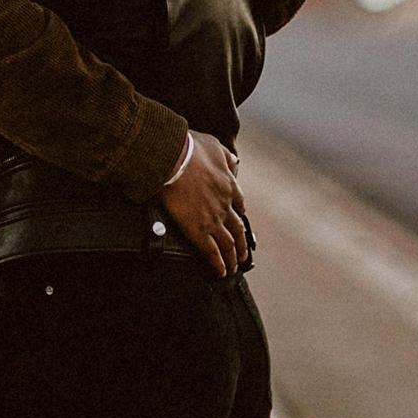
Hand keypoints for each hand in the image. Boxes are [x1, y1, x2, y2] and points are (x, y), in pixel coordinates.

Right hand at [157, 134, 249, 276]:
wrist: (173, 159)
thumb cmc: (190, 149)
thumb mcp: (214, 145)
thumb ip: (226, 156)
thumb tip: (235, 161)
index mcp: (229, 185)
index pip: (240, 203)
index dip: (241, 214)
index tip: (241, 221)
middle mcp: (225, 205)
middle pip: (238, 229)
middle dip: (242, 243)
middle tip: (243, 254)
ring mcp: (213, 220)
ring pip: (228, 244)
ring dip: (233, 257)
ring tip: (234, 267)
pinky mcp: (198, 230)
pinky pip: (212, 252)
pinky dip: (218, 264)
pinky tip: (221, 272)